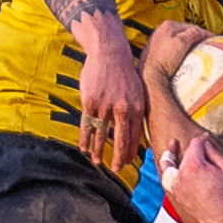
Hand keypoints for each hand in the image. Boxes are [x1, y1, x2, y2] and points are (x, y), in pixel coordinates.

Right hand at [77, 23, 145, 171]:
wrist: (109, 53)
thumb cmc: (124, 73)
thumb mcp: (138, 91)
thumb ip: (137, 111)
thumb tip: (136, 133)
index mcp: (137, 107)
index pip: (134, 136)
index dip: (130, 151)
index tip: (127, 162)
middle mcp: (122, 109)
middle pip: (120, 140)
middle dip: (118, 158)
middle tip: (115, 169)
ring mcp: (105, 106)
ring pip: (102, 135)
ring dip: (98, 151)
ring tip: (97, 162)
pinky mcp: (90, 102)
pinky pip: (87, 124)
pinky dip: (85, 138)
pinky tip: (83, 148)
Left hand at [142, 20, 207, 82]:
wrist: (150, 76)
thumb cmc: (164, 60)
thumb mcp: (182, 43)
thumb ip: (193, 33)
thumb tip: (200, 32)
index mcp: (168, 25)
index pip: (191, 27)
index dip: (204, 33)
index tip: (212, 39)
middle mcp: (161, 30)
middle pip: (185, 32)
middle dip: (196, 38)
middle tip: (206, 45)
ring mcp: (158, 40)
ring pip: (179, 39)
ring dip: (188, 44)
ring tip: (197, 51)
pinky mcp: (156, 50)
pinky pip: (173, 47)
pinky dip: (181, 50)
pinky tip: (184, 56)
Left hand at [164, 135, 222, 222]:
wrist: (221, 218)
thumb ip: (215, 152)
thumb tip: (206, 143)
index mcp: (194, 165)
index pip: (195, 144)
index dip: (202, 139)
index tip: (207, 138)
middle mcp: (181, 174)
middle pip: (185, 154)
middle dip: (193, 148)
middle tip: (202, 145)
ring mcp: (176, 185)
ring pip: (170, 165)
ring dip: (170, 155)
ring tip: (173, 146)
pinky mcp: (175, 194)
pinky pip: (167, 179)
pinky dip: (168, 171)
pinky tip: (170, 167)